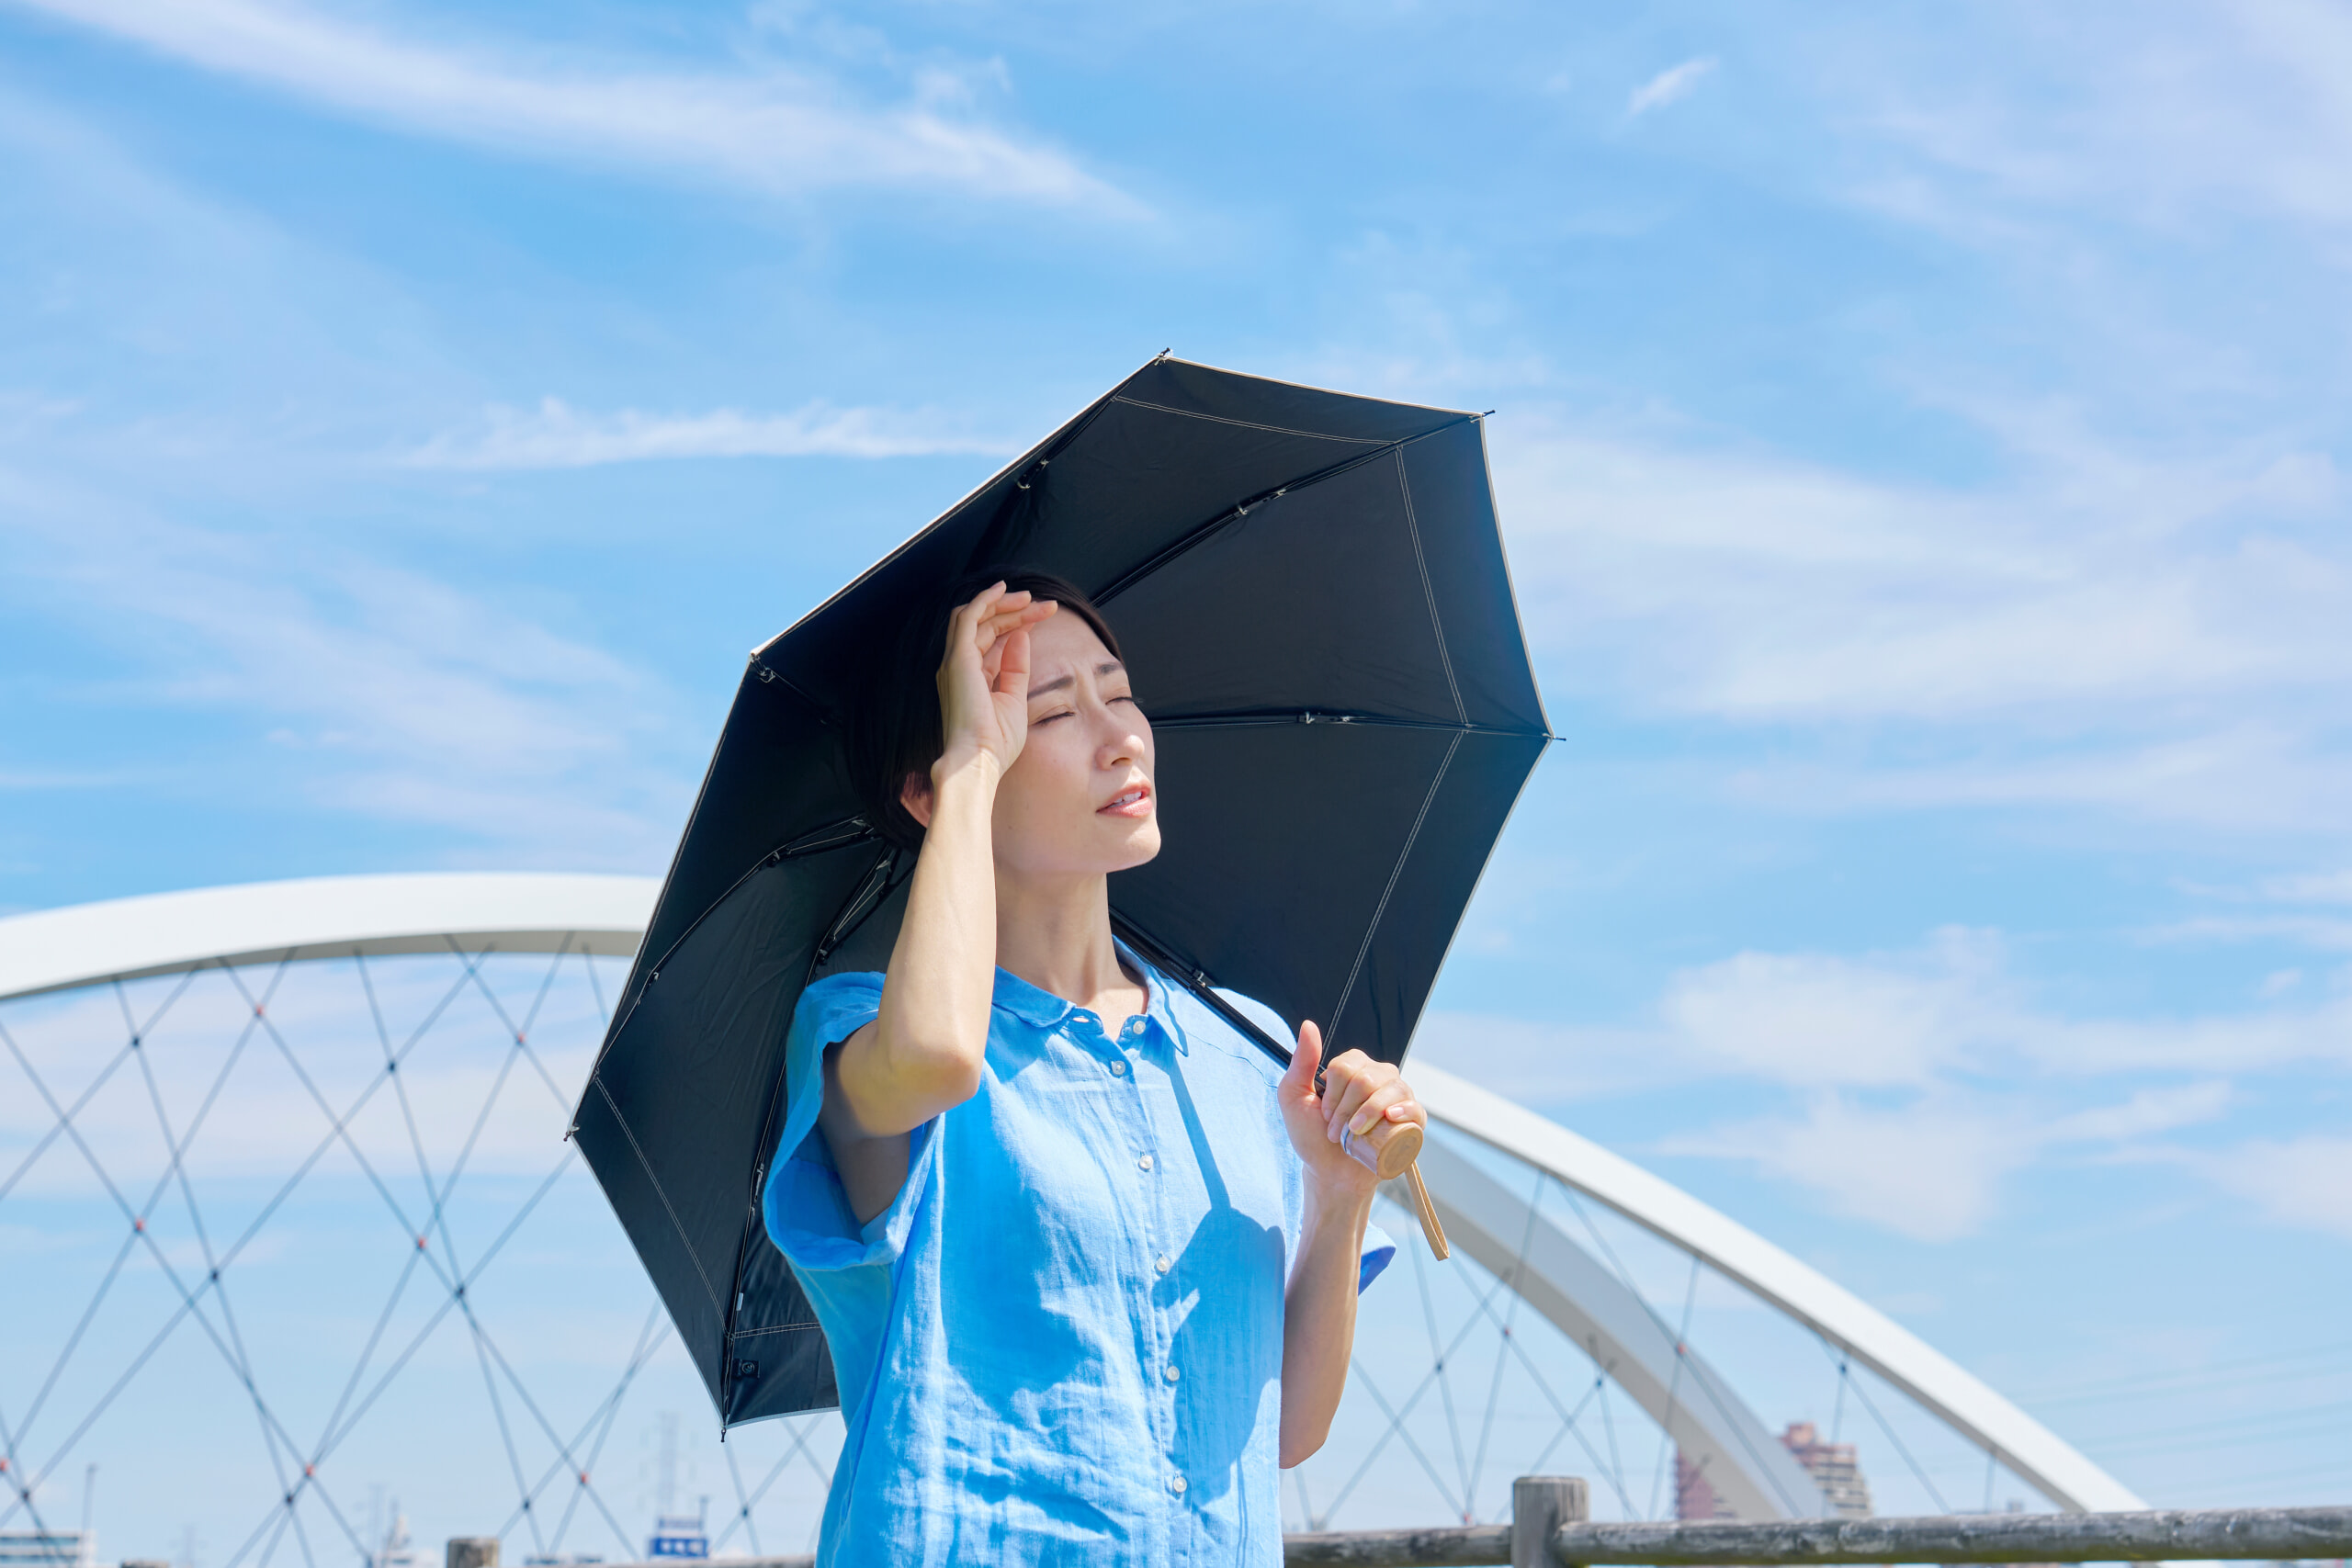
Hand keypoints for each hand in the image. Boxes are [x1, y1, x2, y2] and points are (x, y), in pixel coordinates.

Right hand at [933, 582, 1057, 781]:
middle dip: (1015, 612)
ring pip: (975, 616)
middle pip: (986, 625)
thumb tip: (1022, 637)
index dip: (1017, 624)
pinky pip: (968, 618)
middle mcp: (959, 666)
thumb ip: (1016, 668)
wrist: (978, 760)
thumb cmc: (995, 742)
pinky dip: (984, 600)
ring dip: (1002, 603)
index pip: (992, 640)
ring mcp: (955, 661)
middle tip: (1045, 606)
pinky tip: (1004, 590)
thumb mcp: (1015, 699)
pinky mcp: (958, 659)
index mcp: (971, 677)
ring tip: (1030, 598)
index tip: (1042, 617)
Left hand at [1277, 1020, 1425, 1200]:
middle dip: (1345, 1109)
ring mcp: (1397, 1098)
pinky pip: (1415, 1108)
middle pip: (1366, 1078)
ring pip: (1390, 1090)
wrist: (1330, 1173)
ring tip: (1354, 1134)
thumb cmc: (1311, 1135)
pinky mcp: (1411, 1122)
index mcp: (1354, 1067)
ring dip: (1367, 1115)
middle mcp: (1378, 1077)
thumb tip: (1309, 1025)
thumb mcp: (1294, 1097)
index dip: (1332, 1093)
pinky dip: (1404, 1111)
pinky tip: (1391, 1116)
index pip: (1346, 1065)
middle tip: (1335, 1131)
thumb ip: (1301, 1062)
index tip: (1324, 1114)